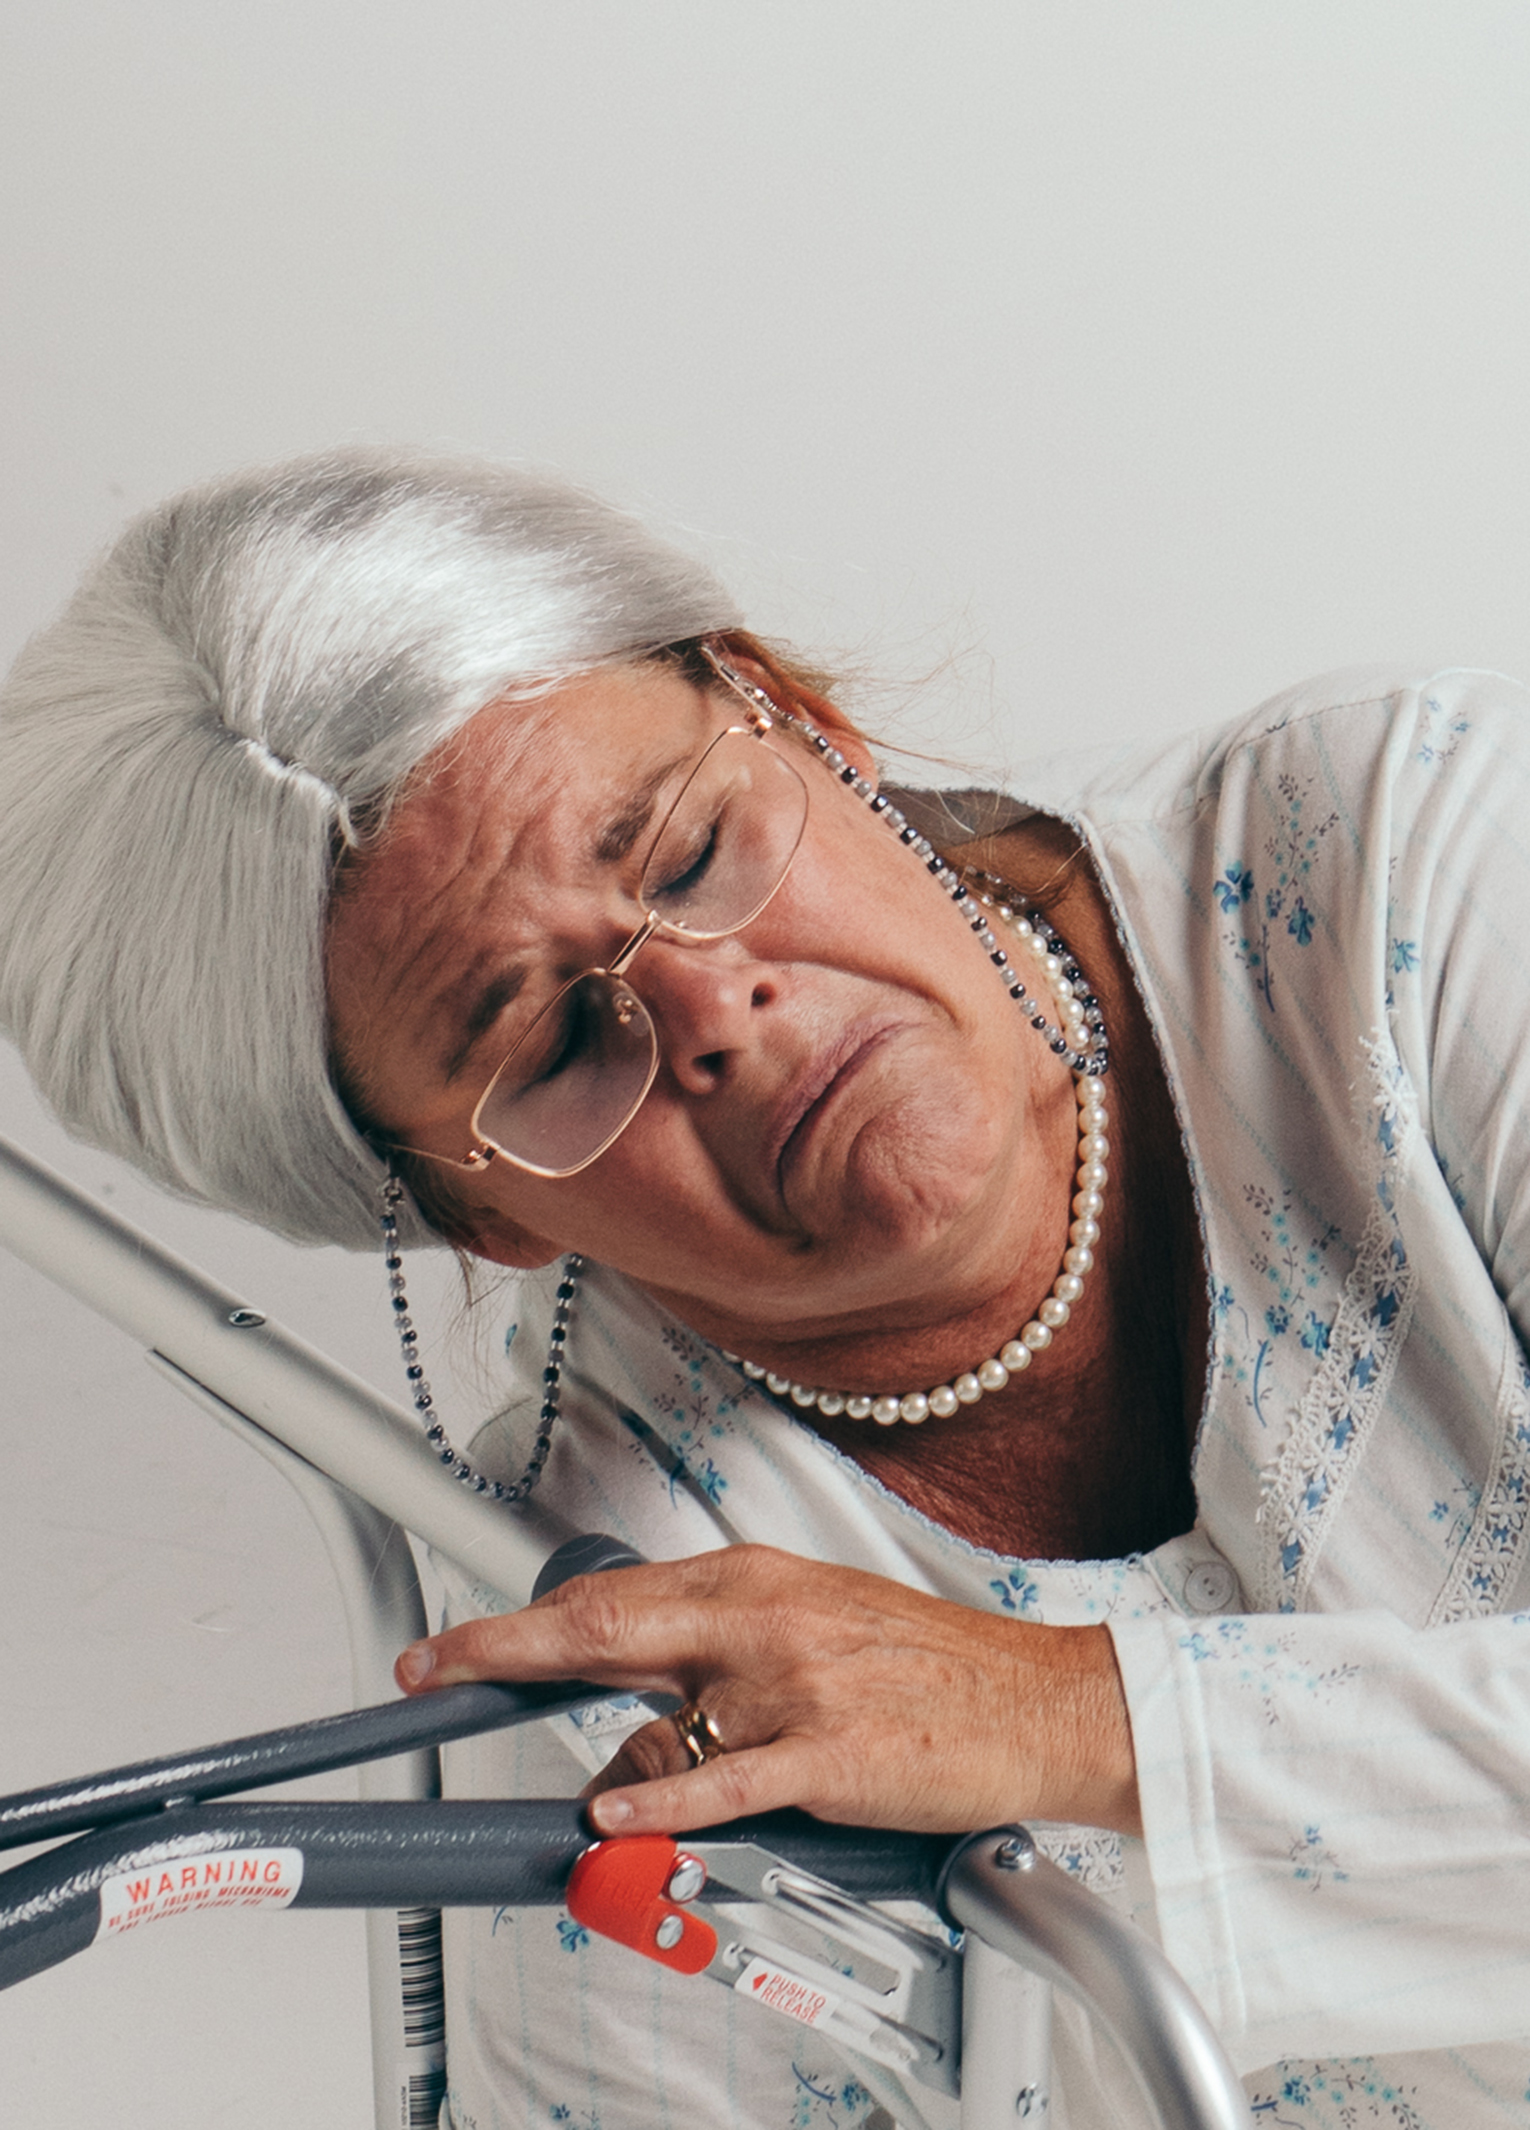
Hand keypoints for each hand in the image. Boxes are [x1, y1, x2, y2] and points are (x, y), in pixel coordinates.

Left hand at [395, 1545, 1141, 1839]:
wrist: (1039, 1700)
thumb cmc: (930, 1666)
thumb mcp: (812, 1633)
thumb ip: (713, 1675)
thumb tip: (628, 1739)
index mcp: (756, 1581)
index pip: (610, 1595)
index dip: (520, 1623)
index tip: (457, 1645)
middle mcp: (763, 1619)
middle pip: (604, 1625)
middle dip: (504, 1650)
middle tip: (435, 1671)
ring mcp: (794, 1684)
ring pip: (662, 1725)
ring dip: (624, 1777)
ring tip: (626, 1809)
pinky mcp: (829, 1752)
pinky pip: (724, 1782)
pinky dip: (663, 1803)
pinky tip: (620, 1815)